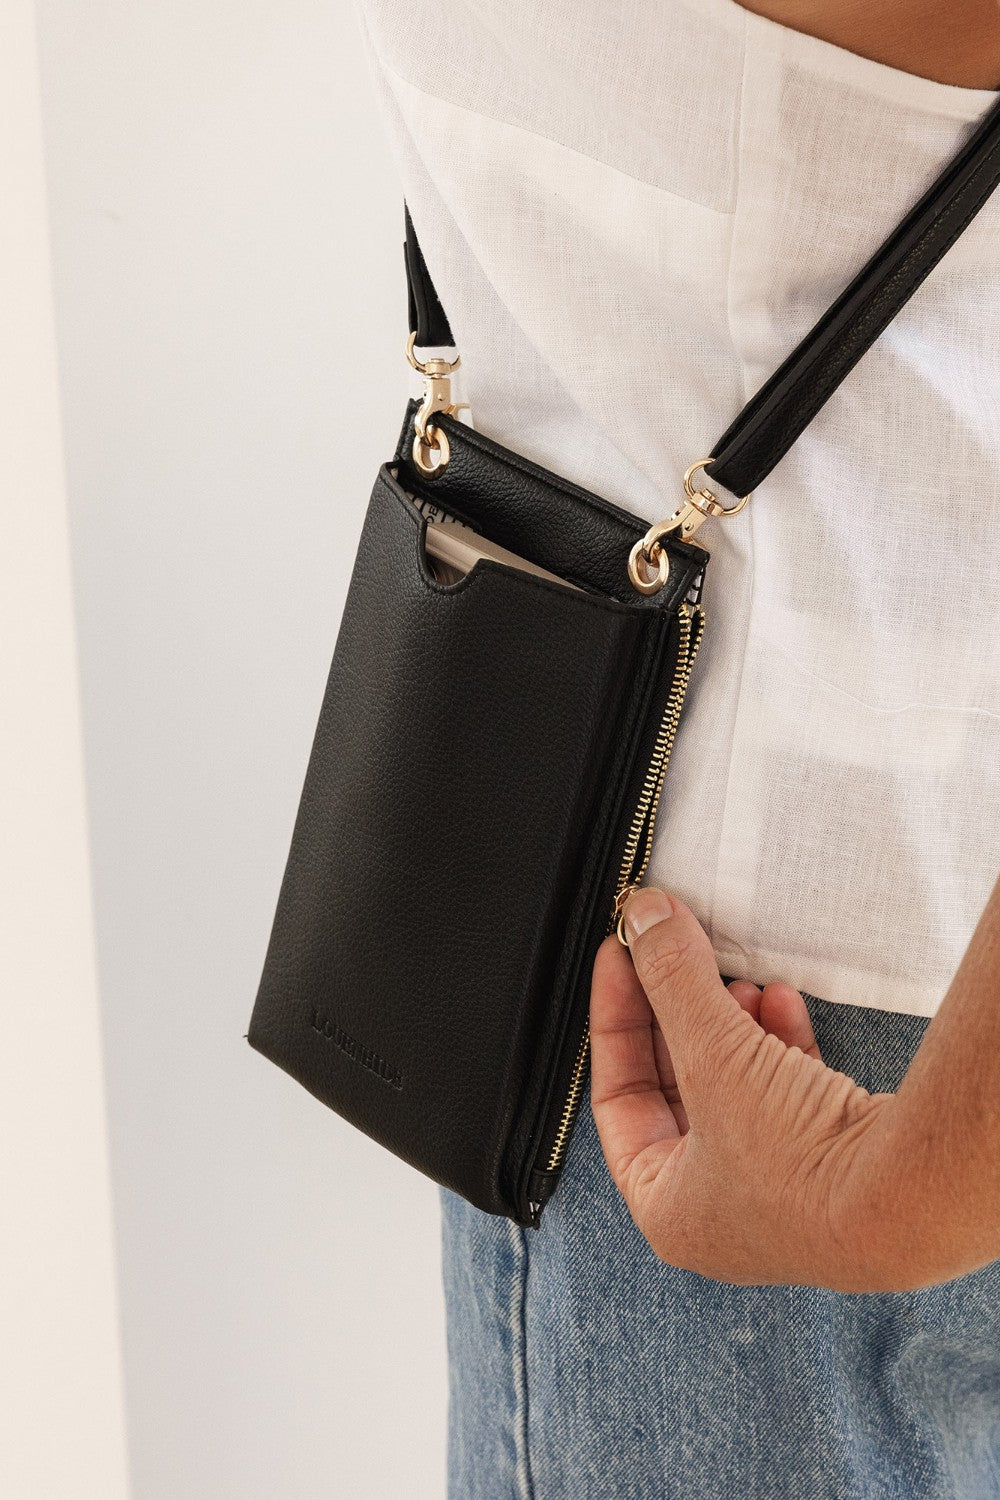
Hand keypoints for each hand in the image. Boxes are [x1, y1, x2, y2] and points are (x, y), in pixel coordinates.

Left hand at [590, 886, 895, 1288]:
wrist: (912, 1198)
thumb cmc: (798, 1167)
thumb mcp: (712, 1057)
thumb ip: (671, 981)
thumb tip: (644, 918)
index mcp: (668, 1208)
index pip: (616, 1097)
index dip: (614, 1017)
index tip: (621, 956)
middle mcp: (719, 1207)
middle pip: (674, 1084)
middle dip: (677, 1013)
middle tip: (671, 952)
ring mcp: (778, 1187)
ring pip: (732, 1082)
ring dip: (730, 1022)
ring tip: (738, 979)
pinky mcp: (828, 1159)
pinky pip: (785, 1088)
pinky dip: (778, 1041)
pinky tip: (782, 1001)